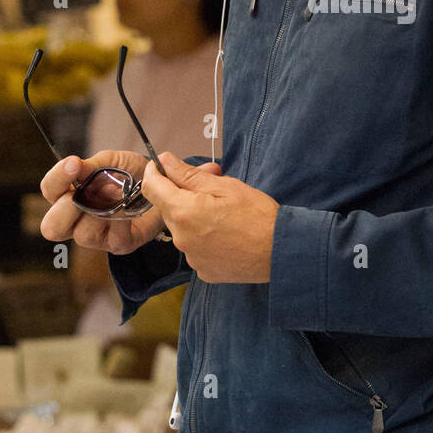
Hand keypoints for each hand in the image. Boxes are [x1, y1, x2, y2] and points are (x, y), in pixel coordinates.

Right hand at [39, 150, 174, 256]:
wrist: (164, 184)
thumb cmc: (132, 173)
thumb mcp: (113, 161)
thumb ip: (92, 165)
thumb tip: (74, 165)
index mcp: (69, 194)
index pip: (50, 190)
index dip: (57, 178)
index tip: (73, 163)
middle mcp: (77, 219)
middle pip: (52, 228)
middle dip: (66, 210)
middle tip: (86, 192)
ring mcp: (97, 236)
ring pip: (83, 234)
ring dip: (102, 211)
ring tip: (119, 193)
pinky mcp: (119, 245)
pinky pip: (113, 238)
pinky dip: (122, 221)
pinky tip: (129, 208)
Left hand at [140, 151, 278, 283]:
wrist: (281, 252)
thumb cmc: (258, 215)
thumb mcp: (225, 185)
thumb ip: (188, 174)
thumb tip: (164, 161)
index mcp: (184, 212)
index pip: (152, 188)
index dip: (154, 172)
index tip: (161, 165)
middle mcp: (181, 239)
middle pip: (169, 209)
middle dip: (183, 193)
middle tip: (212, 183)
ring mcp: (191, 258)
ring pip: (183, 229)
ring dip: (194, 216)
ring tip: (224, 212)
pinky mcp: (203, 271)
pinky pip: (195, 247)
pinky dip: (204, 237)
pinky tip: (225, 233)